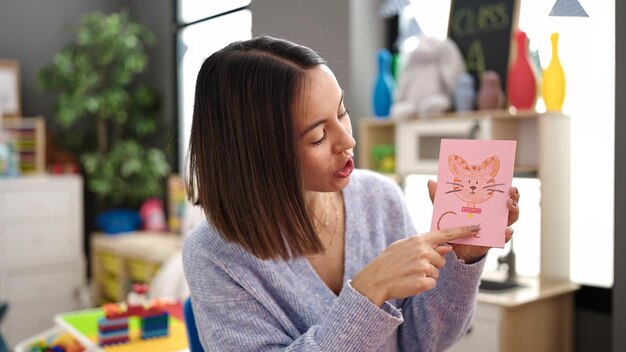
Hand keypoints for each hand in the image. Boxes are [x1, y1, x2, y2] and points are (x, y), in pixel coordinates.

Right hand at [352, 225, 480, 306]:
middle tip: (413, 266)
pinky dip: (423, 285)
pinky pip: (432, 283)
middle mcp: (423, 251)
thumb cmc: (388, 262)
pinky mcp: (423, 282)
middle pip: (442, 259)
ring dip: (427, 275)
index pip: (446, 234)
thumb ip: (425, 245)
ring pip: (437, 272)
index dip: (463, 231)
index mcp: (419, 240)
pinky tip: (410, 282)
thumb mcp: (403, 246)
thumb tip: (447, 248)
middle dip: (432, 264)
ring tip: (409, 274)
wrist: (375, 280)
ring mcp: (424, 267)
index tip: (477, 228)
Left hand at [427, 180, 519, 262]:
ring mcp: (495, 228)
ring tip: (509, 205)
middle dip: (514, 197)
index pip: (501, 195)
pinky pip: (502, 238)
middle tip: (510, 192)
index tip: (509, 182)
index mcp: (486, 206)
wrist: (450, 246)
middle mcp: (494, 216)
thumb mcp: (445, 209)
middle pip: (510, 205)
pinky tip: (507, 231)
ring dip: (514, 211)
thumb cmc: (451, 224)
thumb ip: (438, 196)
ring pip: (511, 219)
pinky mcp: (492, 241)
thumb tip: (431, 181)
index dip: (508, 189)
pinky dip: (506, 235)